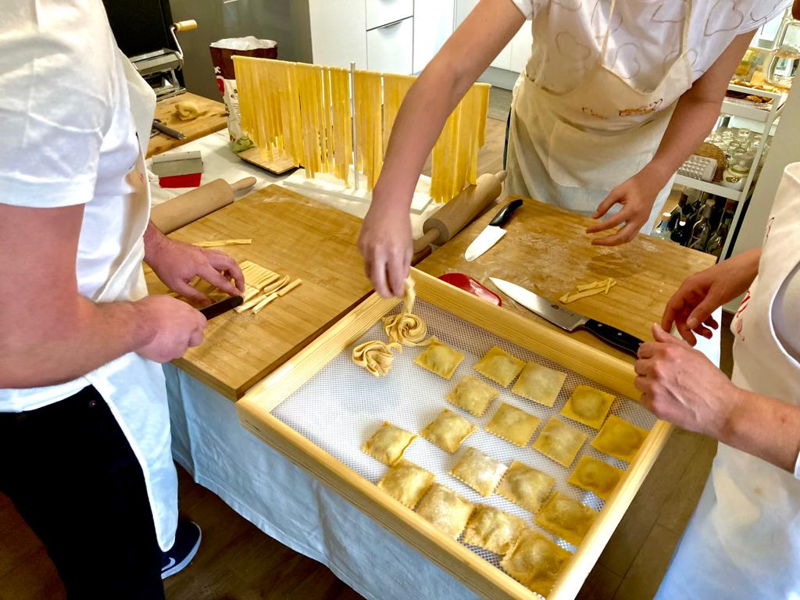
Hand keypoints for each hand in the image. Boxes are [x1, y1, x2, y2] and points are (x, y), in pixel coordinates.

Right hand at [134, 295, 206, 361]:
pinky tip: (152, 345)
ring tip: (160, 339)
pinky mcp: (167, 357)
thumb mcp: (169, 302)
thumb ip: (178, 311)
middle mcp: (190, 334)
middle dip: (189, 338)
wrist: (137, 324)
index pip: (202, 323)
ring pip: (181, 349)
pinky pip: (167, 356)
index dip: (193, 324)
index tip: (186, 324)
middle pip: (197, 339)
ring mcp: (179, 348)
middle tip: (176, 334)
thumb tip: (177, 313)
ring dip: (174, 346)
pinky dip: (161, 352)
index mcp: (192, 318)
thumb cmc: (150, 309)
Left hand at [146, 237, 244, 305]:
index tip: (238, 296)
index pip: (221, 280)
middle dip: (239, 277)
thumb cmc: (165, 267)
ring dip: (233, 269)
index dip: (231, 289)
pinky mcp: (202, 250)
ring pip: (227, 257)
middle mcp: (206, 257)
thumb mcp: (178, 286)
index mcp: (201, 267)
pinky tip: (220, 271)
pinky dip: (226, 263)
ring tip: (232, 280)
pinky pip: (220, 255)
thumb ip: (195, 295)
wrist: (158, 248)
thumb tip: (209, 303)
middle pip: (231, 264)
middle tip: (240, 288)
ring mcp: (205, 251)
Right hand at [358, 200, 411, 297]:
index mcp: (394, 253)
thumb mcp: (408, 247)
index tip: (399, 295)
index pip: (395, 280)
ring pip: (369, 273)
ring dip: (377, 280)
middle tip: (389, 296)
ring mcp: (366, 249)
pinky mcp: (360, 245)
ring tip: (385, 280)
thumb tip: (400, 282)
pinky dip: (373, 265)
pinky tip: (379, 258)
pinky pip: (366, 261)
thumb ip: (404, 266)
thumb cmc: (401, 225)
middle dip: (384, 293)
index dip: (397, 291)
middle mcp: (378, 253)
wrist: (387, 206)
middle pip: (377, 283)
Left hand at [586, 166, 665, 245]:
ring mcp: (642, 222)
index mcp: (632, 210)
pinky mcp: (642, 223)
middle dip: (606, 242)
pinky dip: (620, 239)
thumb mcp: (617, 192)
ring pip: (627, 239)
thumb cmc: (634, 185)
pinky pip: (631, 235)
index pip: (612, 223)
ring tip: (601, 241)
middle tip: (593, 241)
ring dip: (613, 243)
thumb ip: (605, 205)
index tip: (588, 230)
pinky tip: (611, 238)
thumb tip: (594, 217)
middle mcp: (638, 219)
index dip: (598, 228)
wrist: (652, 182)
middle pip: (621, 237)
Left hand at [635, 324, 741, 438]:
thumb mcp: (694, 354)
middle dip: (649, 371)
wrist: (723, 408)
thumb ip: (670, 341)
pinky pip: (643, 399)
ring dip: (649, 385)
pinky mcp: (653, 404)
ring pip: (639, 382)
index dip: (650, 356)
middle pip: (638, 366)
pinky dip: (653, 401)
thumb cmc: (712, 383)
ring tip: (669, 389)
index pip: (642, 349)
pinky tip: (668, 400)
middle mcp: (658, 367)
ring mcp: (654, 386)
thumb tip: (655, 329)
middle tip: (667, 378)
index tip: (655, 361)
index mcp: (667, 352)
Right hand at [662, 250, 758, 344]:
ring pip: (693, 314)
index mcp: (689, 287)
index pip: (673, 305)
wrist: (753, 266)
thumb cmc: (735, 274)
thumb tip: (689, 325)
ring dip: (699, 325)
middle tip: (693, 341)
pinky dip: (707, 320)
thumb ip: (702, 311)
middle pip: (683, 312)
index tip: (665, 333)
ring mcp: (701, 293)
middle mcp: (692, 290)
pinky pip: (703, 311)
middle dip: (687, 327)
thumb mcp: (717, 296)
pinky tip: (713, 326)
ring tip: (709, 335)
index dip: (667, 319)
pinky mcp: (710, 295)